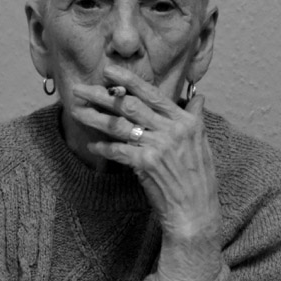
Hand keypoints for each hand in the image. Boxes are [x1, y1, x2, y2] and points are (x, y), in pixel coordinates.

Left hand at [70, 65, 221, 243]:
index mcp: (185, 121)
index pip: (152, 94)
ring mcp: (157, 146)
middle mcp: (171, 130)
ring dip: (95, 117)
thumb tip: (197, 98)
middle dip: (102, 95)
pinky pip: (118, 150)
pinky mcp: (145, 164)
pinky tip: (92, 145)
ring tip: (76, 110)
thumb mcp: (203, 143)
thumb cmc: (199, 178)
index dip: (129, 80)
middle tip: (80, 88)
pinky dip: (103, 147)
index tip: (109, 70)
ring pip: (119, 125)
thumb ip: (195, 118)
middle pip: (130, 105)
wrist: (196, 210)